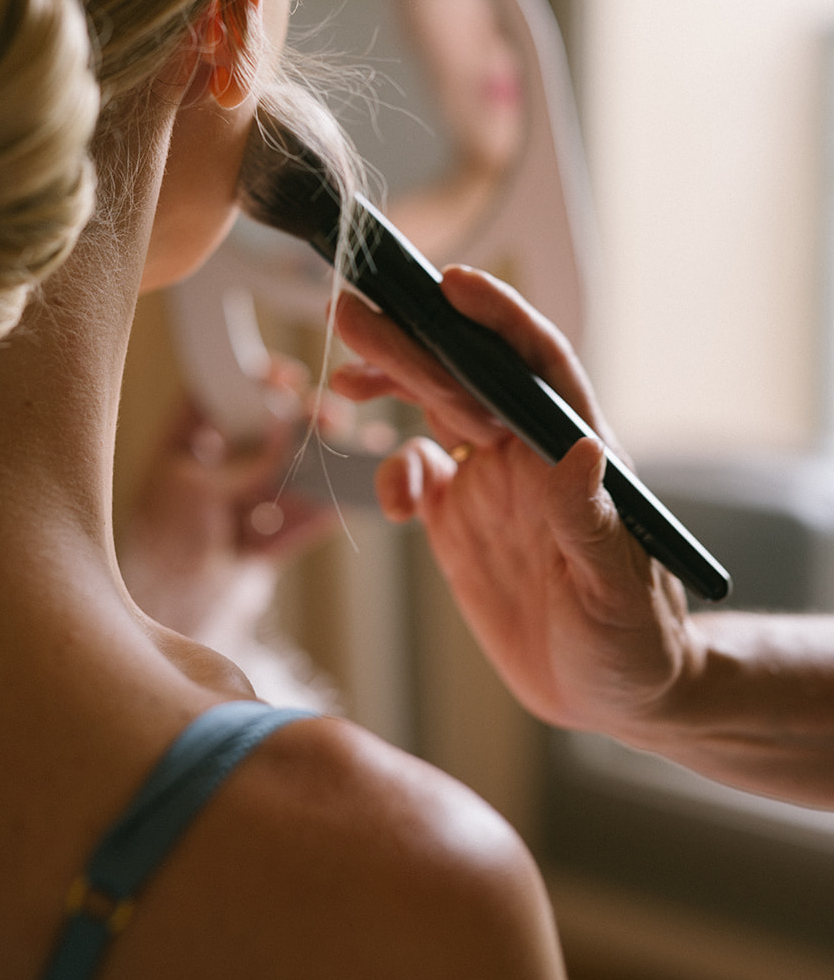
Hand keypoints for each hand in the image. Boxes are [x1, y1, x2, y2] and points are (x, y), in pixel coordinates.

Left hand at [118, 359, 336, 645]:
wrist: (171, 618)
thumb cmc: (163, 549)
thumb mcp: (198, 490)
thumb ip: (247, 460)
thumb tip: (286, 424)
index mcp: (181, 450)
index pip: (219, 397)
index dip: (254, 381)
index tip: (288, 376)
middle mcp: (211, 476)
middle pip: (263, 433)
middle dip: (300, 419)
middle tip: (331, 413)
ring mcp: (239, 511)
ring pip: (289, 472)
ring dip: (322, 456)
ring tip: (355, 440)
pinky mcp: (263, 545)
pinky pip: (301, 517)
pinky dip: (331, 503)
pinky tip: (359, 485)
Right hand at [331, 268, 702, 740]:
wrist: (608, 696)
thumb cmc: (636, 641)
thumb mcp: (618, 588)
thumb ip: (590, 520)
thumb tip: (579, 448)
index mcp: (574, 447)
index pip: (537, 363)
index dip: (499, 317)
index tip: (454, 283)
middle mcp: (528, 450)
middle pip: (465, 374)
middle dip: (412, 338)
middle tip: (353, 307)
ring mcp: (490, 479)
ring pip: (432, 406)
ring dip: (390, 380)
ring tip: (344, 368)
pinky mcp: (457, 517)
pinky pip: (415, 473)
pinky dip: (392, 475)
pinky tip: (396, 505)